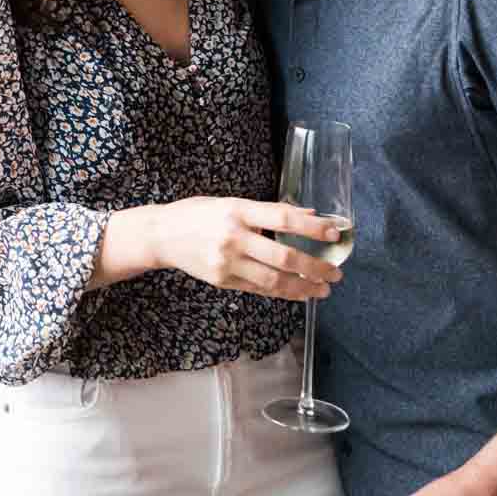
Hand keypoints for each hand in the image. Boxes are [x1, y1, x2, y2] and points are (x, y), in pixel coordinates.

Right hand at [103, 197, 343, 299]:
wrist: (161, 235)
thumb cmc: (198, 213)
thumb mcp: (231, 202)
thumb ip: (268, 210)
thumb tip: (307, 216)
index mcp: (238, 210)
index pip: (284, 219)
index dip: (312, 228)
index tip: (335, 234)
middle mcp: (233, 237)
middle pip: (284, 257)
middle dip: (315, 268)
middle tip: (335, 273)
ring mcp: (227, 262)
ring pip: (274, 280)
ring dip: (303, 287)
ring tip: (323, 290)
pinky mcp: (223, 280)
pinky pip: (259, 289)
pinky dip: (282, 292)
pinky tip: (298, 293)